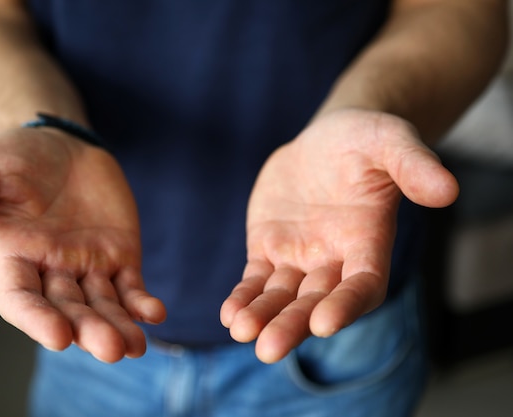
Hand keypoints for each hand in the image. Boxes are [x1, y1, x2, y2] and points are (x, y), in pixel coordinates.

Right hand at [0, 128, 165, 362]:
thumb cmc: (14, 158)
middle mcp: (52, 270)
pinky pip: (131, 286)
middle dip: (88, 330)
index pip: (21, 299)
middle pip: (69, 310)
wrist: (59, 144)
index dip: (37, 320)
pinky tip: (154, 313)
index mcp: (15, 257)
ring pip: (104, 305)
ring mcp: (89, 266)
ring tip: (134, 346)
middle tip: (109, 348)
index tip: (58, 335)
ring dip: (119, 326)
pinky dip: (141, 302)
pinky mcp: (119, 255)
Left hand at [221, 109, 457, 362]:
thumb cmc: (365, 140)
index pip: (363, 286)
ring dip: (262, 316)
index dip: (346, 305)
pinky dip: (244, 297)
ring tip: (241, 331)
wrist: (326, 139)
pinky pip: (256, 280)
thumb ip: (414, 165)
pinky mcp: (269, 250)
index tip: (324, 323)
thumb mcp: (390, 141)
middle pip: (316, 303)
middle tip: (268, 349)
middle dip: (293, 325)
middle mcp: (335, 261)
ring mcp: (300, 259)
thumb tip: (448, 190)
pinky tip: (229, 315)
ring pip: (281, 298)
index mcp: (369, 245)